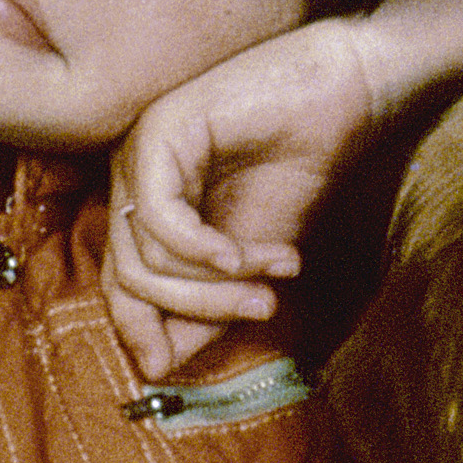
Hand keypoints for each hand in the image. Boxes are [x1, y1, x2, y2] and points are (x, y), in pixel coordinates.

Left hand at [102, 17, 381, 376]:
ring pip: (144, 257)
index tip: (176, 369)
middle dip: (195, 311)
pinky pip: (160, 218)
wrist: (343, 94)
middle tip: (262, 310)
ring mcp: (138, 154)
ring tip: (271, 280)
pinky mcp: (158, 132)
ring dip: (213, 284)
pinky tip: (246, 254)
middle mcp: (130, 180)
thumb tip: (158, 368)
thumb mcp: (251, 261)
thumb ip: (206, 308)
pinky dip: (205, 249)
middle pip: (127, 279)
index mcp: (146, 208)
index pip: (119, 287)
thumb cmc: (299, 168)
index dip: (142, 333)